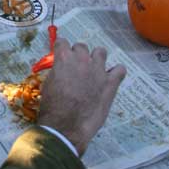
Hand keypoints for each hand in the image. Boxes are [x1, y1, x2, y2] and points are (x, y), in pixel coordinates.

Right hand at [38, 38, 125, 156]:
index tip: (62, 56)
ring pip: (101, 52)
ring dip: (97, 59)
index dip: (62, 50)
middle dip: (78, 55)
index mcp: (64, 57)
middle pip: (81, 46)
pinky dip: (116, 72)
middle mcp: (82, 59)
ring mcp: (98, 70)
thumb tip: (61, 70)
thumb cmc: (52, 107)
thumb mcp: (48, 83)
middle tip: (77, 68)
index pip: (63, 42)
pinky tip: (111, 79)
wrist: (66, 126)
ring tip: (94, 71)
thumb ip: (57, 71)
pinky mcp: (110, 83)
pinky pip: (120, 70)